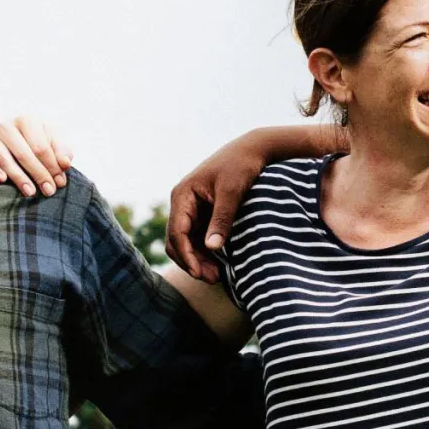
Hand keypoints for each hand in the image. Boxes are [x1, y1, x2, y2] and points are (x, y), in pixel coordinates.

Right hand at [0, 116, 72, 197]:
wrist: (12, 137)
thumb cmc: (37, 141)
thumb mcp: (52, 142)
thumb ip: (62, 152)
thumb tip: (65, 164)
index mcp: (28, 120)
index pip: (41, 147)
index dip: (51, 166)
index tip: (60, 183)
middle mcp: (7, 125)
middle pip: (24, 154)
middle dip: (38, 174)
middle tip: (48, 191)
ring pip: (5, 159)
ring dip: (19, 178)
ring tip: (31, 192)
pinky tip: (4, 181)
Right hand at [167, 134, 270, 281]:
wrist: (252, 150)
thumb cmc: (241, 166)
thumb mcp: (232, 192)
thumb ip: (222, 219)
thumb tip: (211, 248)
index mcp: (183, 195)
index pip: (176, 232)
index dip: (186, 255)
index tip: (198, 273)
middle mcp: (182, 203)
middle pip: (176, 241)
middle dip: (191, 262)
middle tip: (212, 279)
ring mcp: (191, 209)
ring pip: (186, 243)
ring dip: (197, 260)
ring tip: (217, 276)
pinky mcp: (202, 214)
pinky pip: (197, 238)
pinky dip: (205, 253)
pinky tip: (220, 264)